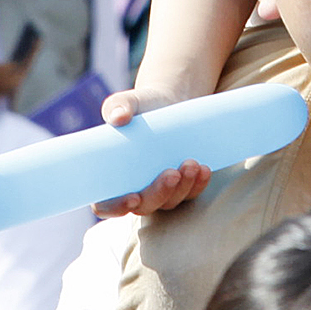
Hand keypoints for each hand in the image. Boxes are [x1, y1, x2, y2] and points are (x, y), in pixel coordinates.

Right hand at [90, 83, 210, 217]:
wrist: (168, 104)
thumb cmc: (141, 107)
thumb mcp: (129, 102)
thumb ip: (117, 106)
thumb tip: (118, 117)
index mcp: (112, 177)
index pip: (106, 205)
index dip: (116, 207)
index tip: (133, 197)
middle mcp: (135, 189)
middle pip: (145, 205)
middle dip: (159, 193)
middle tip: (172, 173)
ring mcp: (160, 190)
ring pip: (170, 201)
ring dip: (182, 187)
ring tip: (191, 164)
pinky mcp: (181, 186)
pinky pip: (190, 193)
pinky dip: (198, 184)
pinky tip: (203, 169)